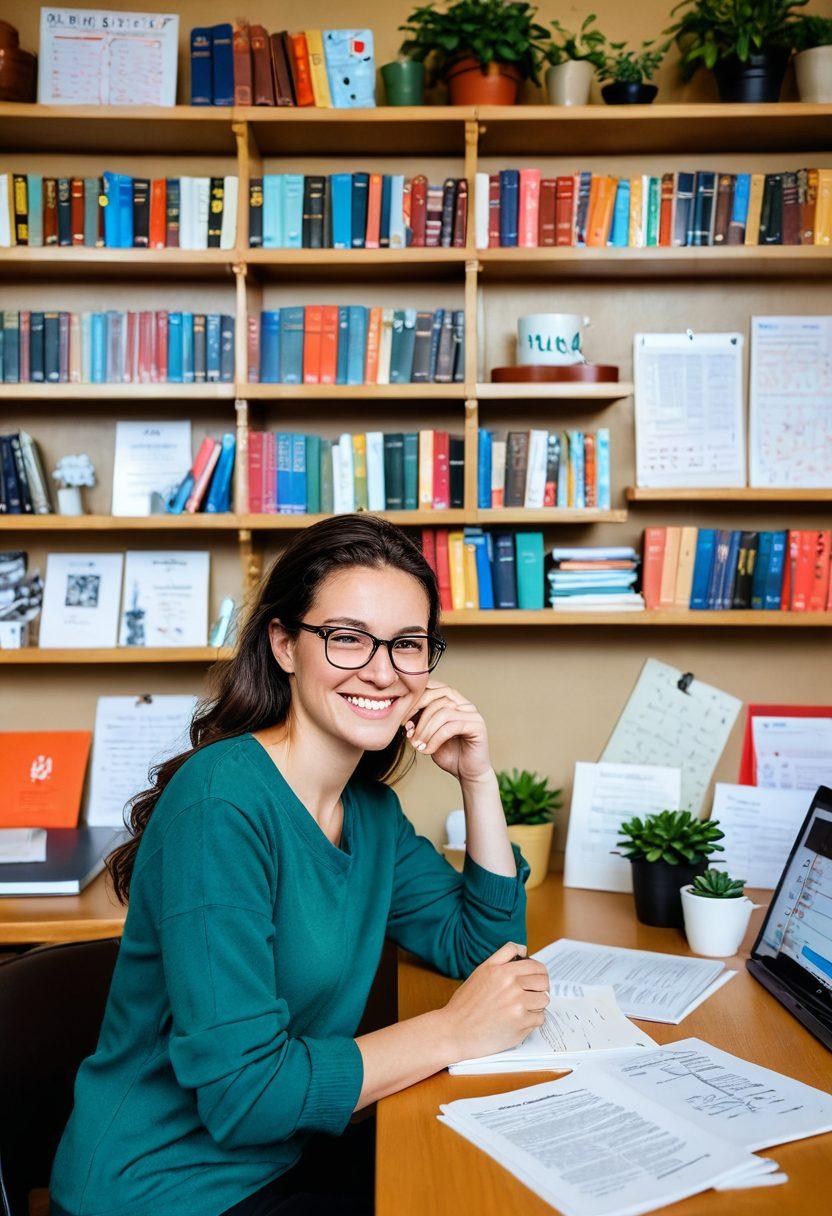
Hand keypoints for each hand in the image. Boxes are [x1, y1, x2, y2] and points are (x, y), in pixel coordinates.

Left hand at [404, 680, 491, 783]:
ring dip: (426, 730)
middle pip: (439, 696)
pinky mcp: (477, 726)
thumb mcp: (428, 737)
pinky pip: (451, 727)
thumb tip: (404, 719)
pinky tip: (428, 750)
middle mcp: (465, 704)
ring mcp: (473, 714)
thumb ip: (419, 724)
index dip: (416, 698)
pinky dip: (435, 739)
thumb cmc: (449, 754)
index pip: (434, 687)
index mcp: (454, 701)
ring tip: (418, 745)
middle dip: (419, 712)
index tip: (402, 717)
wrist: (467, 773)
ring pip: (443, 712)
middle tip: (408, 730)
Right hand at [438, 942, 549, 1061]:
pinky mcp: (521, 1023)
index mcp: (501, 970)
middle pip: (543, 980)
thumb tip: (523, 949)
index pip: (534, 965)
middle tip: (532, 994)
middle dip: (540, 987)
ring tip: (522, 1009)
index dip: (539, 971)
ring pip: (544, 999)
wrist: (454, 1031)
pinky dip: (532, 1021)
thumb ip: (502, 958)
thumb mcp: (481, 971)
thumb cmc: (465, 1004)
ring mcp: (517, 1004)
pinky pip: (539, 1018)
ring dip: (536, 1005)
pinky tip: (518, 1022)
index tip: (537, 977)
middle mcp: (511, 984)